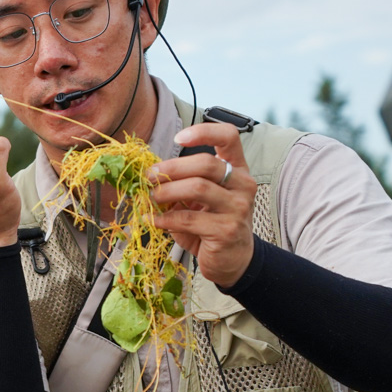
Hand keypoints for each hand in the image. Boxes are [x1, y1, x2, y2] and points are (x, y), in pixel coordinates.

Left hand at [147, 122, 256, 287]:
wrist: (232, 259)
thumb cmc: (212, 224)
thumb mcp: (200, 200)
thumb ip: (184, 183)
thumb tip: (151, 174)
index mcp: (237, 169)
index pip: (229, 137)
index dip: (204, 132)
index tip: (178, 139)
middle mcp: (242, 184)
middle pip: (206, 163)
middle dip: (172, 168)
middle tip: (149, 176)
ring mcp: (238, 207)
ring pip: (198, 188)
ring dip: (167, 191)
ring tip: (151, 197)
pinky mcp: (227, 230)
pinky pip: (188, 218)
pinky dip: (165, 218)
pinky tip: (153, 220)